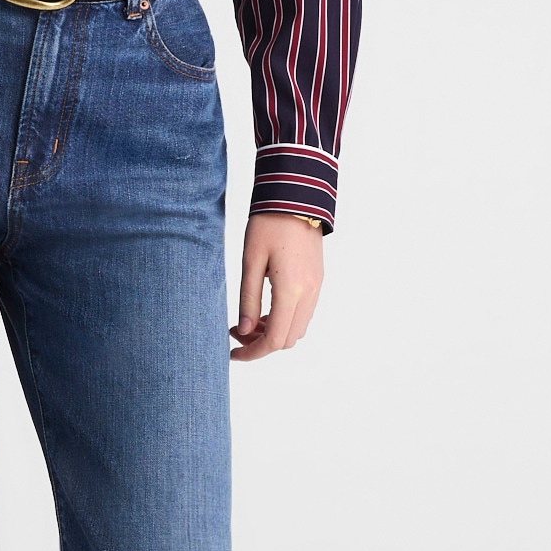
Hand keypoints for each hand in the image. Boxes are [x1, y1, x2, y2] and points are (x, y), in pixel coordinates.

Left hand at [230, 213, 324, 360]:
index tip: (233, 353)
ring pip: (298, 329)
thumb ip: (248, 300)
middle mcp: (309, 293)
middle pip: (288, 340)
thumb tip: (245, 331)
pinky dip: (285, 319)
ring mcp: (317, 287)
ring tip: (249, 319)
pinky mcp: (317, 279)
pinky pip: (303, 313)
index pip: (275, 340)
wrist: (296, 196)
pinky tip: (266, 308)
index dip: (253, 352)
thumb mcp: (250, 262)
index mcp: (291, 290)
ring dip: (274, 332)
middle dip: (261, 344)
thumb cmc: (268, 224)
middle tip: (237, 330)